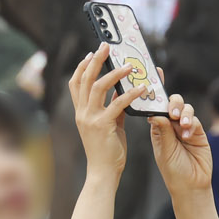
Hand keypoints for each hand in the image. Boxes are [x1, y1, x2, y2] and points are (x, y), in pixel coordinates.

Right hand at [71, 45, 144, 181]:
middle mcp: (82, 113)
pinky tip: (142, 88)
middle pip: (85, 80)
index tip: (91, 53)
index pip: (76, 83)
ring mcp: (90, 118)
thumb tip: (120, 91)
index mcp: (81, 112)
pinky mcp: (103, 125)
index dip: (82, 67)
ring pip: (98, 87)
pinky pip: (118, 104)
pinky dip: (130, 94)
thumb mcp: (108, 124)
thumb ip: (112, 107)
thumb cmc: (107, 149)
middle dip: (95, 60)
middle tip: (106, 46)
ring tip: (129, 66)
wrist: (103, 172)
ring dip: (114, 73)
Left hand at [150, 90, 213, 194]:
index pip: (156, 106)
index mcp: (158, 127)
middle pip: (172, 103)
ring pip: (186, 108)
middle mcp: (171, 125)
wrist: (191, 185)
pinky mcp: (198, 131)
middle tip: (173, 113)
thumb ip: (163, 131)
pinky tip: (188, 135)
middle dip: (173, 103)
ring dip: (184, 114)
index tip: (155, 75)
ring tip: (183, 124)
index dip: (155, 91)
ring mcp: (185, 127)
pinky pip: (195, 120)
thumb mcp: (164, 150)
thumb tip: (156, 113)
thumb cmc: (173, 170)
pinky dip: (192, 124)